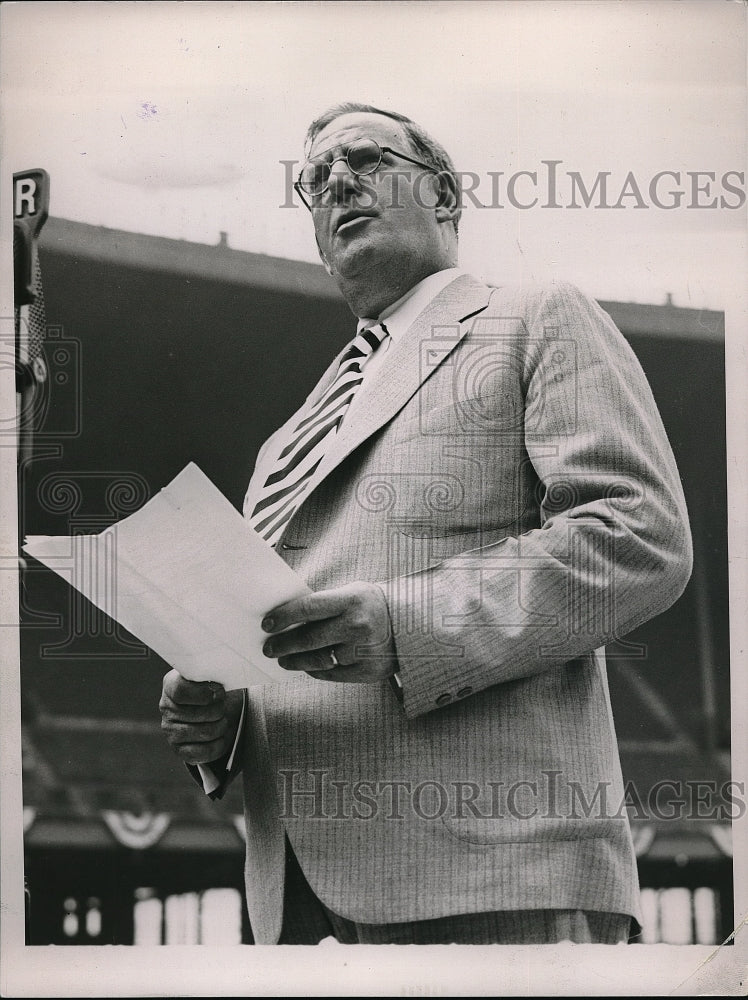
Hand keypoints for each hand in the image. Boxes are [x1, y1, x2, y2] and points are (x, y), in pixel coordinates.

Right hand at [159, 670, 243, 764]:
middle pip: (198, 714)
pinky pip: (204, 751)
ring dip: (221, 726)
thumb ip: (213, 674)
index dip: (204, 693)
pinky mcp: (179, 750)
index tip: (219, 691)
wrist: (217, 710)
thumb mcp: (214, 676)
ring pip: (205, 733)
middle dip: (219, 710)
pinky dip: (219, 744)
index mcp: (171, 684)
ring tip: (223, 719)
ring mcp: (170, 730)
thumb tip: (217, 684)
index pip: (181, 691)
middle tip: (224, 706)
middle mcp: (166, 707)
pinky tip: (220, 735)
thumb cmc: (216, 689)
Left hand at [261, 582, 397, 683]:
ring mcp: (362, 651)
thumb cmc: (371, 605)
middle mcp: (357, 626)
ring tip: (284, 660)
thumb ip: (323, 605)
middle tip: (269, 648)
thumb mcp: (351, 593)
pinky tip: (307, 666)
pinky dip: (316, 671)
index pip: (309, 608)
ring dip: (295, 661)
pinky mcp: (367, 671)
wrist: (411, 624)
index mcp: (351, 600)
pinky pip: (331, 674)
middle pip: (309, 638)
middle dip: (283, 644)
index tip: (267, 624)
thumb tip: (287, 619)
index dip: (284, 617)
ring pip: (317, 660)